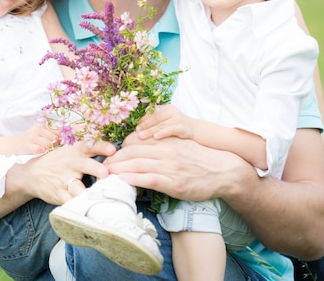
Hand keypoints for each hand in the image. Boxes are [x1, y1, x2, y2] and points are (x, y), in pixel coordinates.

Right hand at [9, 139, 116, 204]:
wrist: (31, 175)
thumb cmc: (57, 160)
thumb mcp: (67, 147)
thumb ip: (85, 141)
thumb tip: (102, 128)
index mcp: (75, 151)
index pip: (90, 145)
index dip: (102, 146)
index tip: (113, 150)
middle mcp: (71, 164)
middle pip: (86, 165)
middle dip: (96, 169)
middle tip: (105, 173)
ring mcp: (65, 180)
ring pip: (78, 188)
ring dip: (87, 191)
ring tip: (96, 196)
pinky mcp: (60, 195)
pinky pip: (71, 202)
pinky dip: (79, 205)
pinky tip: (87, 208)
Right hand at [13, 124, 59, 154]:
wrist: (11, 145)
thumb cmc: (28, 141)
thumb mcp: (38, 134)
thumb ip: (49, 134)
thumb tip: (63, 138)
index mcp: (41, 125)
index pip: (56, 129)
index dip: (61, 136)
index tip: (63, 141)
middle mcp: (36, 129)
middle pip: (54, 137)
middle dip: (56, 143)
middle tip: (53, 147)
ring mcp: (32, 137)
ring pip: (48, 144)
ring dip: (48, 148)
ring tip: (45, 149)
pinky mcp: (27, 145)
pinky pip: (40, 149)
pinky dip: (42, 151)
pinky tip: (40, 151)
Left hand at [105, 133, 252, 201]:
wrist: (223, 171)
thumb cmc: (201, 160)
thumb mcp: (181, 147)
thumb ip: (164, 147)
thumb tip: (145, 150)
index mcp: (166, 141)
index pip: (137, 141)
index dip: (121, 148)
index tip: (111, 155)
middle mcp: (166, 151)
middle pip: (134, 152)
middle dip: (115, 159)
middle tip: (101, 165)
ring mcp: (170, 166)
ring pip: (138, 164)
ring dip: (119, 169)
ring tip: (105, 174)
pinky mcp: (175, 182)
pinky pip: (151, 179)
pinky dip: (135, 179)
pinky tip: (123, 181)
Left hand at [136, 104, 193, 139]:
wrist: (195, 131)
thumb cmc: (177, 128)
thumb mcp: (167, 121)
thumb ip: (156, 122)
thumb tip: (138, 128)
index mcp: (166, 108)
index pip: (152, 112)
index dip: (143, 119)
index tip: (135, 127)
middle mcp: (172, 111)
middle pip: (155, 117)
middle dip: (144, 125)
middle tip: (136, 132)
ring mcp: (178, 118)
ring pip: (161, 124)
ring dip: (150, 130)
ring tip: (141, 136)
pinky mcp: (183, 126)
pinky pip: (170, 129)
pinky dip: (162, 133)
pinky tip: (155, 137)